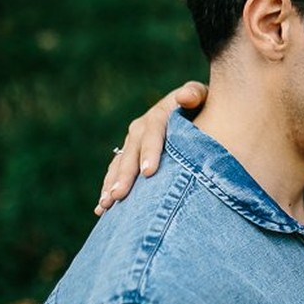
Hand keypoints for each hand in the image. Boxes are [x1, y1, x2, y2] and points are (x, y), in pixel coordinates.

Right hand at [96, 81, 207, 214]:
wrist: (196, 109)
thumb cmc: (202, 105)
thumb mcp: (200, 95)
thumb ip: (194, 93)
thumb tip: (184, 96)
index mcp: (159, 116)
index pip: (153, 133)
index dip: (150, 152)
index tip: (149, 172)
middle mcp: (141, 129)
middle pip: (131, 153)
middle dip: (125, 175)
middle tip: (119, 195)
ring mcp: (133, 143)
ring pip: (120, 165)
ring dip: (111, 184)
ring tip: (106, 204)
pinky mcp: (130, 156)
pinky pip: (116, 173)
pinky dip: (108, 189)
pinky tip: (101, 210)